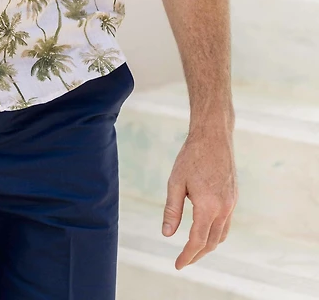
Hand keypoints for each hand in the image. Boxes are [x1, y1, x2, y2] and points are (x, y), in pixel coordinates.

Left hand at [162, 125, 237, 268]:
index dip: (187, 255)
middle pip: (211, 243)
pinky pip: (226, 224)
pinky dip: (215, 233)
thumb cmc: (191, 157)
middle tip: (183, 261)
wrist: (213, 136)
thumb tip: (167, 235)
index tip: (177, 265)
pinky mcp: (234, 197)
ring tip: (193, 250)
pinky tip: (205, 230)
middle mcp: (224, 208)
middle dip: (197, 255)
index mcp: (208, 206)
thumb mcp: (175, 182)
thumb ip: (172, 210)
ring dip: (208, 246)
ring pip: (221, 235)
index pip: (197, 241)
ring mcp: (231, 203)